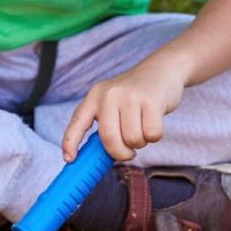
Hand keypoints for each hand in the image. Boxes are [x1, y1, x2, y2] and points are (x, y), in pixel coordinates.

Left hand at [61, 68, 185, 162]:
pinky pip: (152, 134)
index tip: (69, 159)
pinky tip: (154, 121)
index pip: (77, 122)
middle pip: (109, 138)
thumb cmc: (134, 96)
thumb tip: (97, 159)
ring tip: (142, 127)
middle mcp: (108, 95)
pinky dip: (155, 136)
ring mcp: (130, 96)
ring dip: (140, 143)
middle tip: (128, 152)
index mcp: (94, 97)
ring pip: (133, 140)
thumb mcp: (112, 103)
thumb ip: (104, 125)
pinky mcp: (151, 100)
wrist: (161, 70)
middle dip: (120, 153)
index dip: (70, 142)